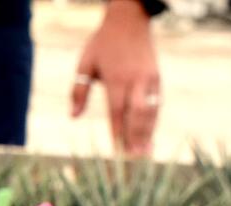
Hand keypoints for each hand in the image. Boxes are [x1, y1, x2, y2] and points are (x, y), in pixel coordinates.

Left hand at [70, 0, 160, 155]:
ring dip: (147, 134)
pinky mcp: (157, 77)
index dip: (117, 135)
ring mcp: (149, 80)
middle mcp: (135, 81)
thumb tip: (73, 116)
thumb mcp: (85, 63)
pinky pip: (156, 104)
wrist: (129, 19)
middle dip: (136, 140)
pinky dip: (153, 121)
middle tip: (134, 162)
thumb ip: (78, 91)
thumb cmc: (103, 43)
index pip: (117, 114)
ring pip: (150, 112)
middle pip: (137, 116)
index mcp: (116, 79)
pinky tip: (150, 136)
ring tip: (145, 155)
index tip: (116, 154)